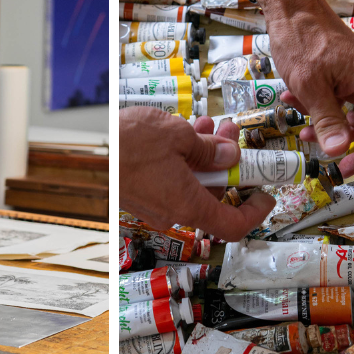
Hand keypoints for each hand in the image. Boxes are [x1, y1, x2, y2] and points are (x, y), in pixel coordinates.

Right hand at [119, 107, 274, 240]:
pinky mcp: (145, 196)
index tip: (264, 196)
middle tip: (232, 139)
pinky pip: (174, 182)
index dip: (254, 213)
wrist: (90, 150)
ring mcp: (158, 205)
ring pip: (193, 185)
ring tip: (208, 128)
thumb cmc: (128, 144)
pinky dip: (185, 162)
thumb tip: (229, 155)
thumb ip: (210, 149)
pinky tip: (186, 136)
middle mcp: (174, 211)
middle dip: (227, 165)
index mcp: (188, 204)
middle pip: (213, 196)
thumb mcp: (179, 137)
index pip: (232, 224)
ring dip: (206, 158)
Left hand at [257, 0, 353, 188]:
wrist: (290, 9)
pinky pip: (338, 102)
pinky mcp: (343, 75)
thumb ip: (327, 120)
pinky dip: (319, 110)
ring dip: (330, 128)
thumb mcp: (309, 87)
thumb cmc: (300, 40)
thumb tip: (338, 152)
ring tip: (303, 132)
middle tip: (336, 168)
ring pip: (353, 117)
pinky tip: (294, 106)